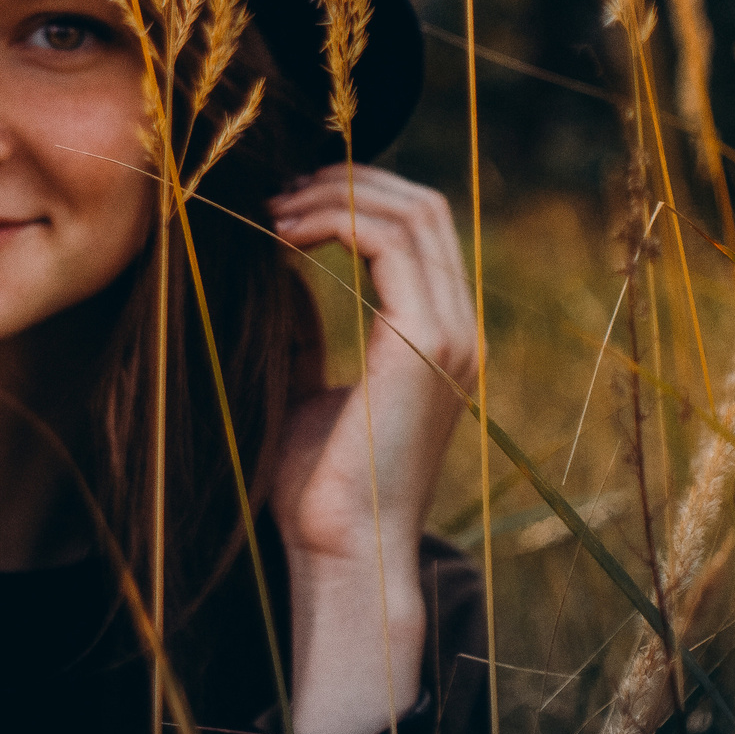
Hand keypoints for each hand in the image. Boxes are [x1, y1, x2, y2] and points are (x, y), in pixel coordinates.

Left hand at [265, 164, 474, 733]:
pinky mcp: (424, 343)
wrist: (339, 553)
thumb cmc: (316, 489)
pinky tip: (283, 236)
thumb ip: (307, 329)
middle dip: (350, 181)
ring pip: (412, 212)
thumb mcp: (310, 388)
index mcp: (441, 339)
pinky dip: (335, 221)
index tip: (287, 204)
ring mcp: (451, 334)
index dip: (358, 197)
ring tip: (275, 209)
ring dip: (337, 195)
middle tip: (278, 191)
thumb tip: (275, 271)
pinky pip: (389, 242)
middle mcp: (459, 330)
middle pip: (425, 206)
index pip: (421, 229)